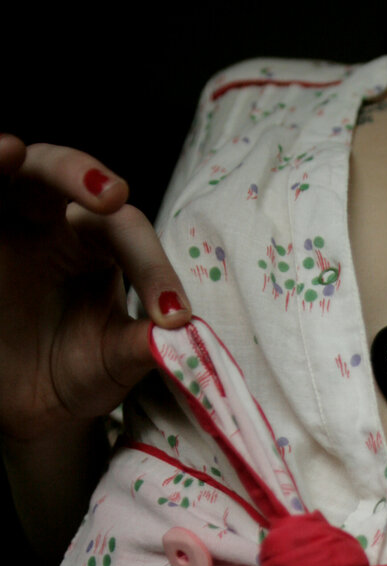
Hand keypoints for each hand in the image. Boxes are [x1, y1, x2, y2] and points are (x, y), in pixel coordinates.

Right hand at [0, 134, 190, 443]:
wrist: (31, 409)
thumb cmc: (79, 373)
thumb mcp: (116, 363)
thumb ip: (144, 345)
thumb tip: (183, 334)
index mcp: (99, 246)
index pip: (127, 234)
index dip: (153, 270)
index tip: (173, 317)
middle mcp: (50, 225)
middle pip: (63, 174)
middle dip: (80, 174)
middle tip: (111, 194)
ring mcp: (6, 229)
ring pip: (11, 176)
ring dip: (6, 158)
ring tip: (11, 150)